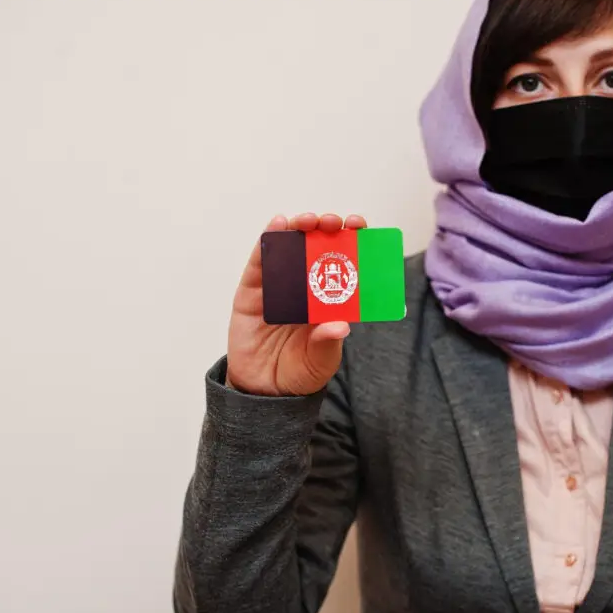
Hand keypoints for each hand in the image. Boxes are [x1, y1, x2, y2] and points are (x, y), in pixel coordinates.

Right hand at [226, 213, 367, 396]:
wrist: (263, 392)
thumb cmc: (299, 372)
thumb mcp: (320, 361)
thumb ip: (327, 343)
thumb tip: (341, 326)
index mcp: (329, 299)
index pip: (345, 262)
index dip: (353, 241)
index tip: (360, 227)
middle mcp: (306, 286)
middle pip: (317, 247)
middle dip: (326, 229)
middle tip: (333, 223)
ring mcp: (278, 285)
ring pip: (289, 248)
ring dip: (298, 228)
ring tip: (307, 221)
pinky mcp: (253, 290)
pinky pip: (259, 261)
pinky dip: (268, 240)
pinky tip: (277, 225)